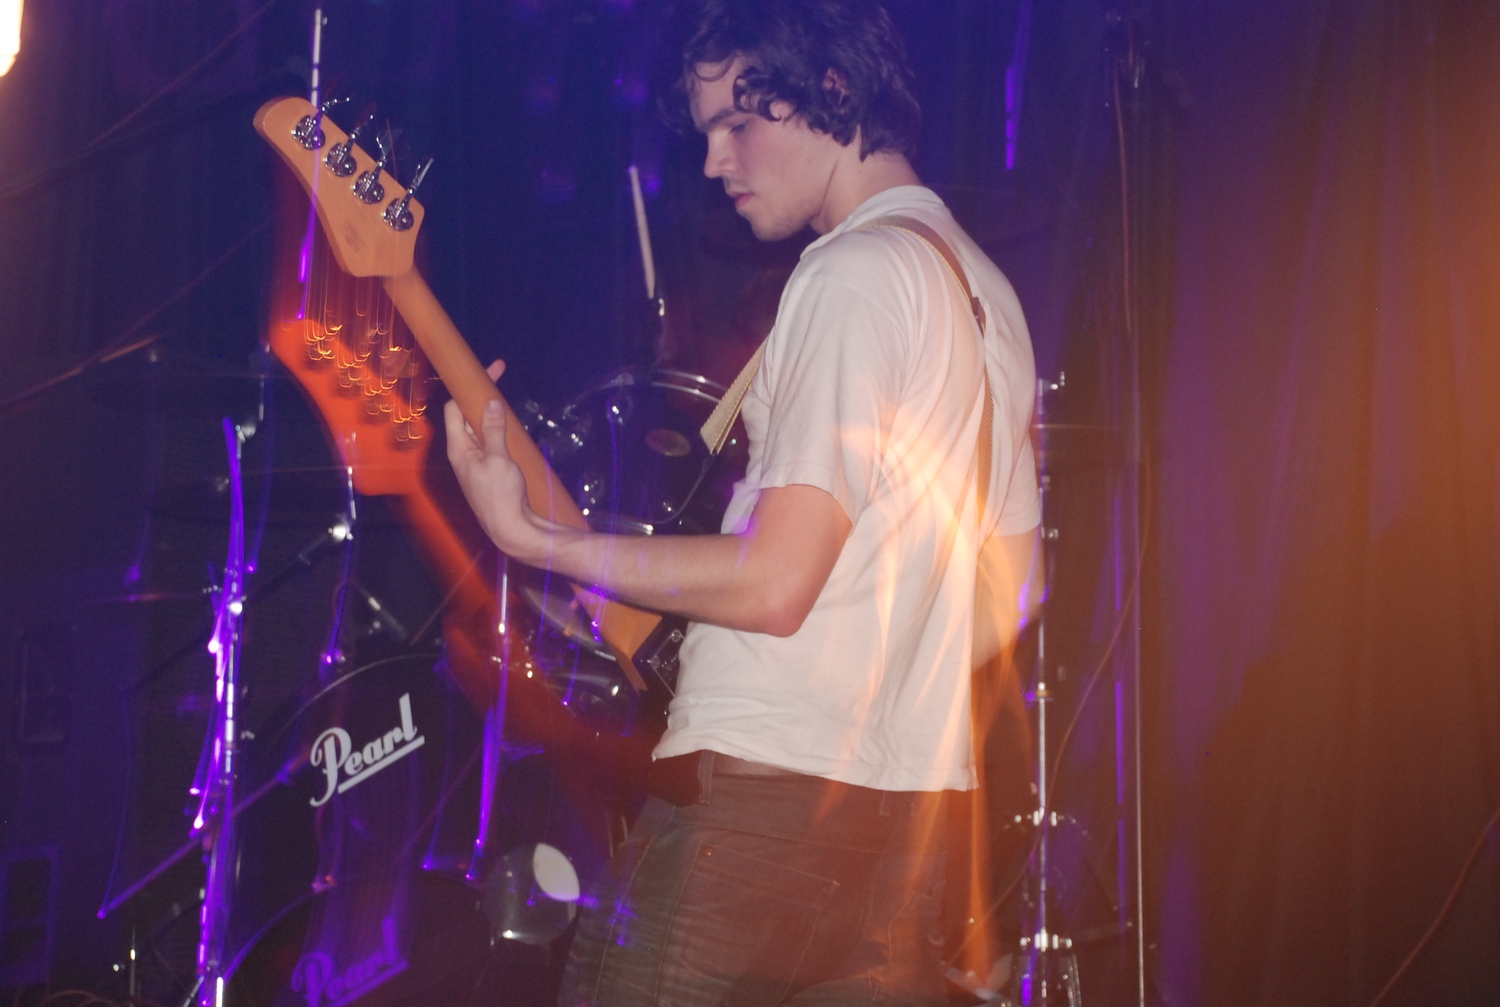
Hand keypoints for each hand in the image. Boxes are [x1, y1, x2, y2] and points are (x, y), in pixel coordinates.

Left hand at [444, 360, 549, 563]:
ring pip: (479, 429)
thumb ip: (493, 429)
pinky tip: (509, 426)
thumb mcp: (499, 459)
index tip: (487, 371)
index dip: (466, 387)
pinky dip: (497, 429)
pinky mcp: (489, 471)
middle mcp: (463, 454)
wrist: (512, 530)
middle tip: (499, 375)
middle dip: (480, 395)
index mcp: (458, 448)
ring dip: (490, 412)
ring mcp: (476, 463)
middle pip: (466, 416)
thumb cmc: (501, 496)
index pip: (454, 409)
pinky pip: (489, 442)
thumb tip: (490, 402)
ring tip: (505, 397)